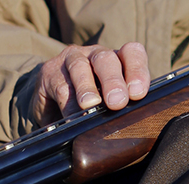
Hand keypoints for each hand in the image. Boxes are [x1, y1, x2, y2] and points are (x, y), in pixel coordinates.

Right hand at [30, 42, 149, 125]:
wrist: (53, 103)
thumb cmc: (93, 105)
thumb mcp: (112, 104)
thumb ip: (125, 107)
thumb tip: (135, 123)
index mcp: (118, 61)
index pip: (132, 53)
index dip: (137, 70)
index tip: (138, 93)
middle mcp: (95, 55)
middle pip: (105, 59)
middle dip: (113, 81)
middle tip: (117, 102)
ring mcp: (71, 59)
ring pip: (80, 67)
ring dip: (87, 88)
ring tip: (91, 105)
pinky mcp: (50, 72)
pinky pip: (60, 86)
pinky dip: (67, 104)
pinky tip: (72, 118)